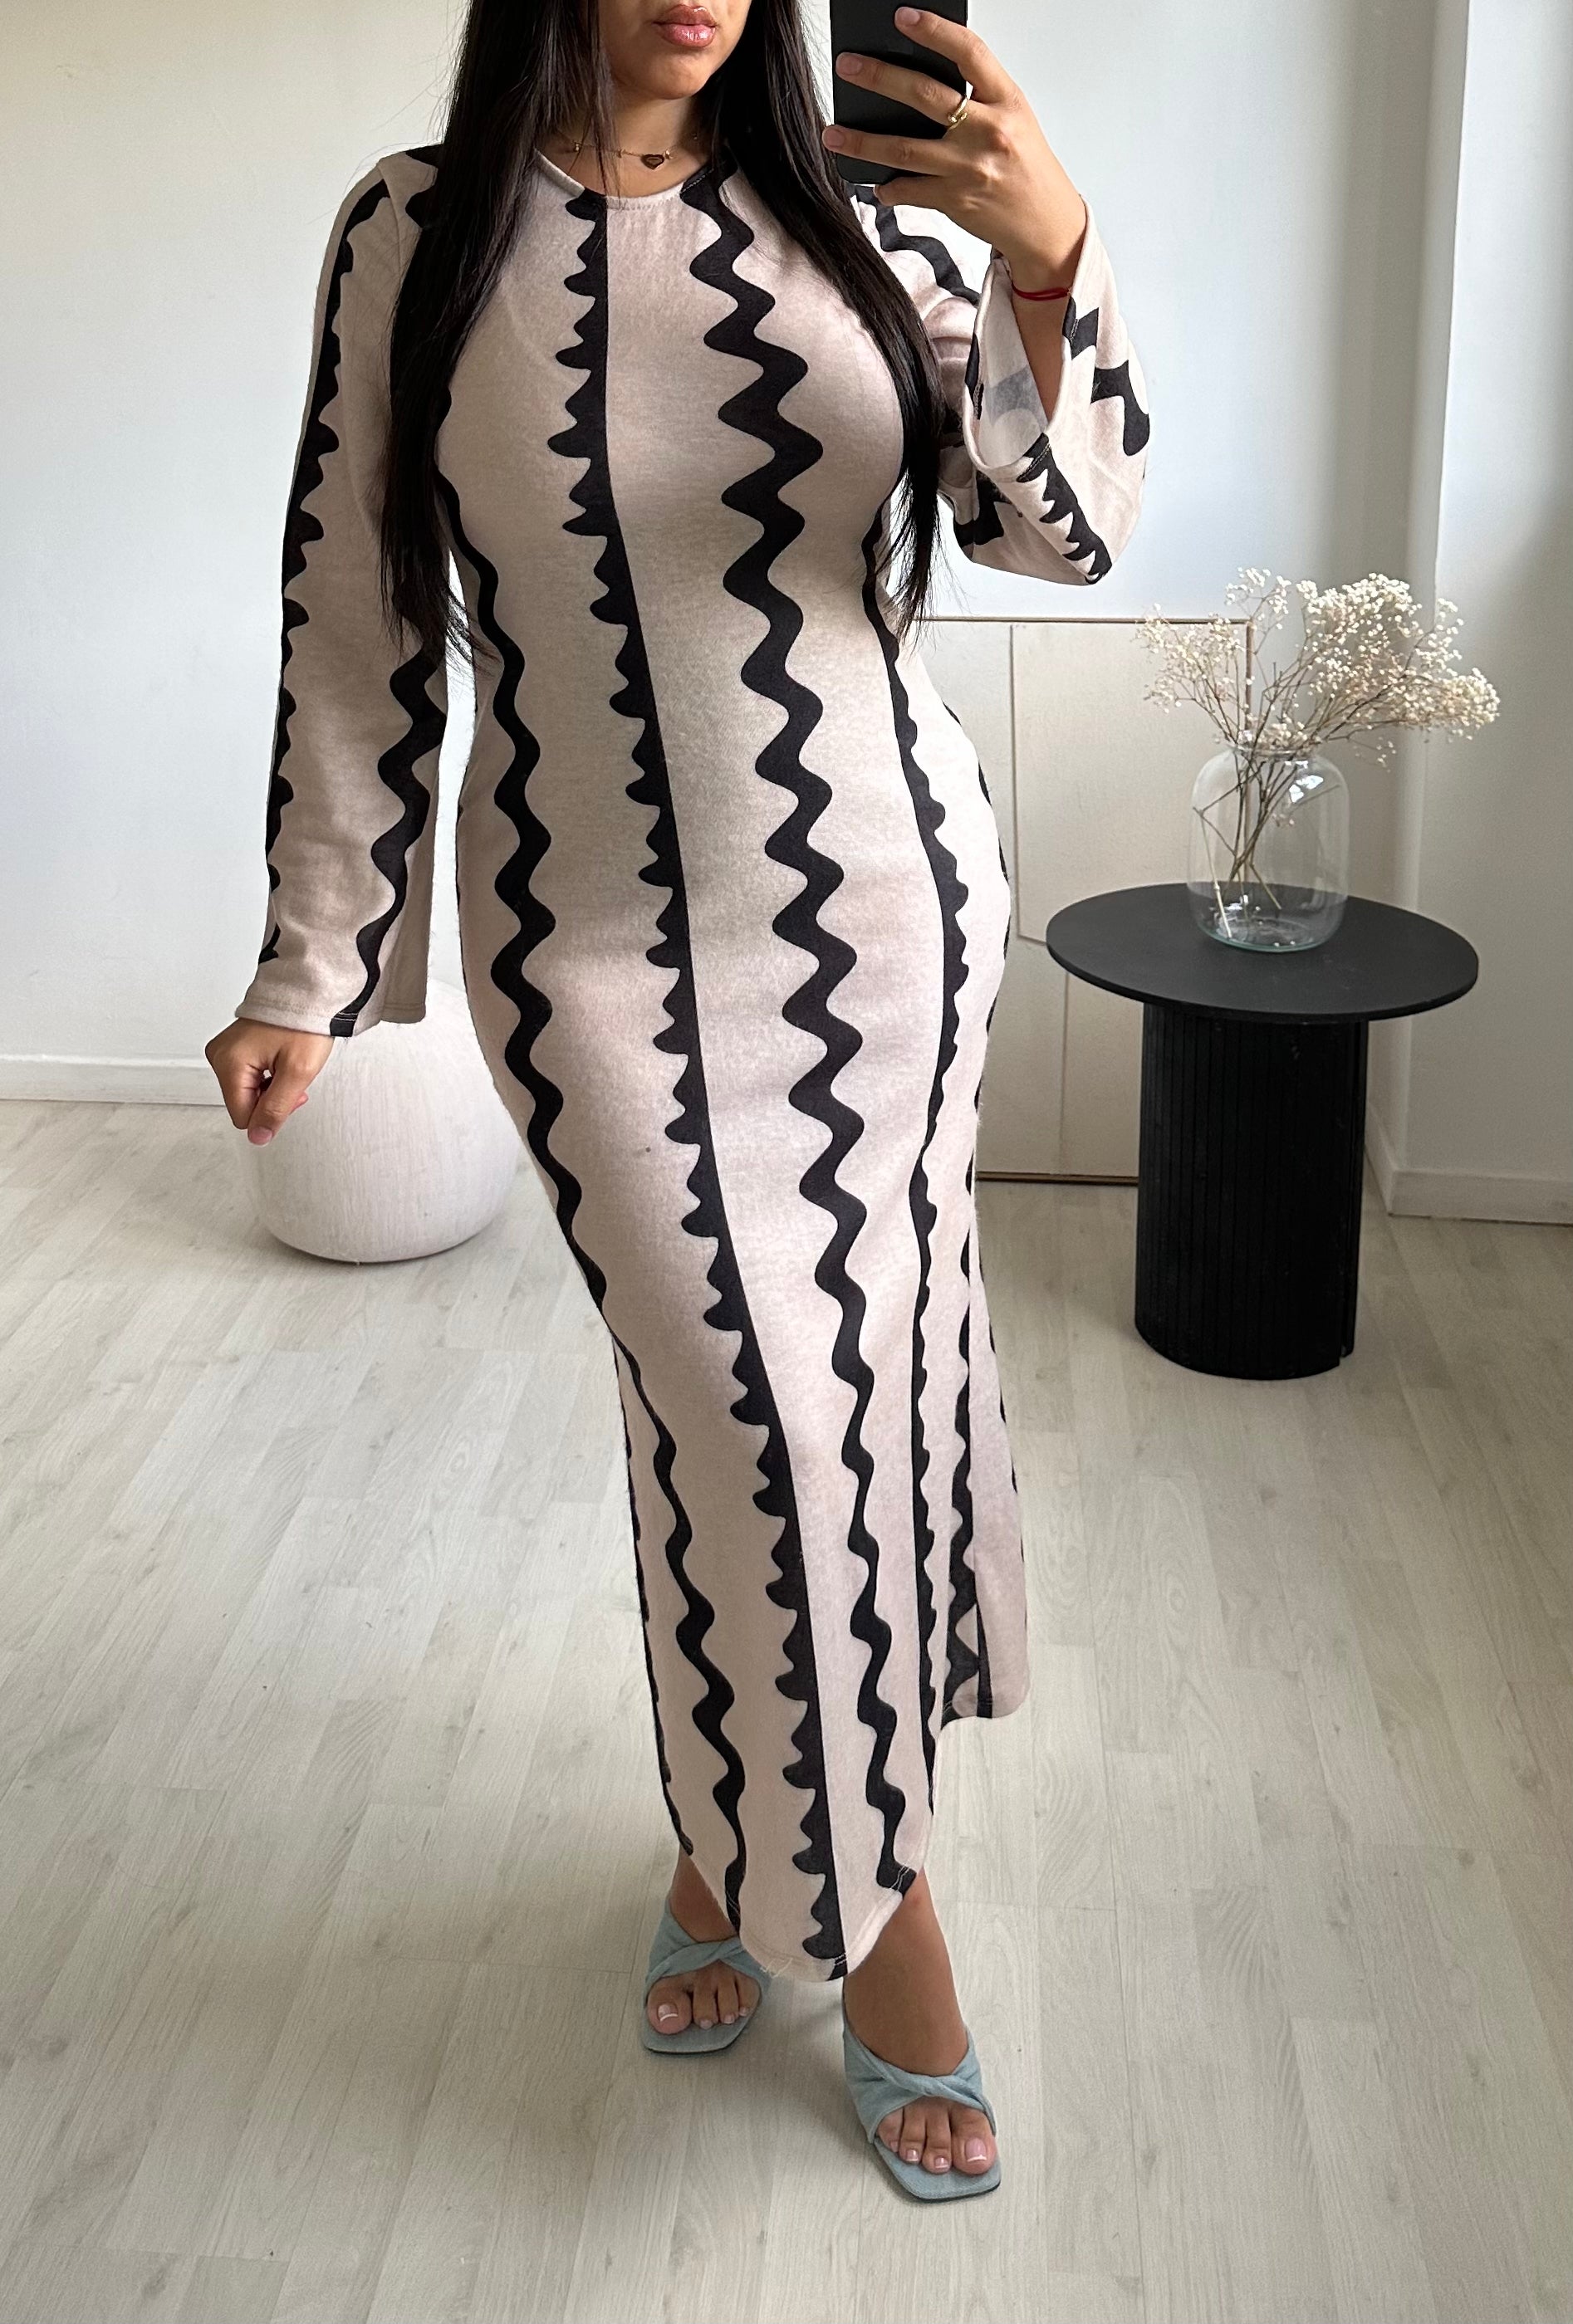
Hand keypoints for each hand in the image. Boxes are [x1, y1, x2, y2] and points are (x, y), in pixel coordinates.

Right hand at [204, 1018, 334, 1144]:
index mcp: (229, 1063)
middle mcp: (220, 1056)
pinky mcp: (233, 1049)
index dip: (271, 1113)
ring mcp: (224, 1051)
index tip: (292, 1093)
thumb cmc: (304, 1023)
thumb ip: (277, 1109)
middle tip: (293, 1076)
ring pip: (246, 1093)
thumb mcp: (297, 1072)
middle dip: (272, 1099)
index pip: (243, 1116)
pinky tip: (280, 1062)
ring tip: (288, 1065)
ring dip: (271, 1088)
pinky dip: (267, 1076)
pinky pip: (247, 1078)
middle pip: (244, 1105)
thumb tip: (259, 1136)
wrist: (307, 994)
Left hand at [823, 5, 1087, 287]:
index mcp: (1006, 101)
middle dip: (880, 78)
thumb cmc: (1026, 167)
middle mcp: (988, 132)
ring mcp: (969, 168)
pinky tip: (877, 183)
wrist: (1046, 224)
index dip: (934, 31)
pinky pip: (909, 190)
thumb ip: (978, 96)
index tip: (903, 17)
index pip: (969, 53)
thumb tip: (925, 77)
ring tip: (834, 133)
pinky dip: (888, 188)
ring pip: (904, 149)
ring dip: (862, 141)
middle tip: (849, 66)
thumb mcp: (1014, 118)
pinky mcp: (955, 201)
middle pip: (925, 96)